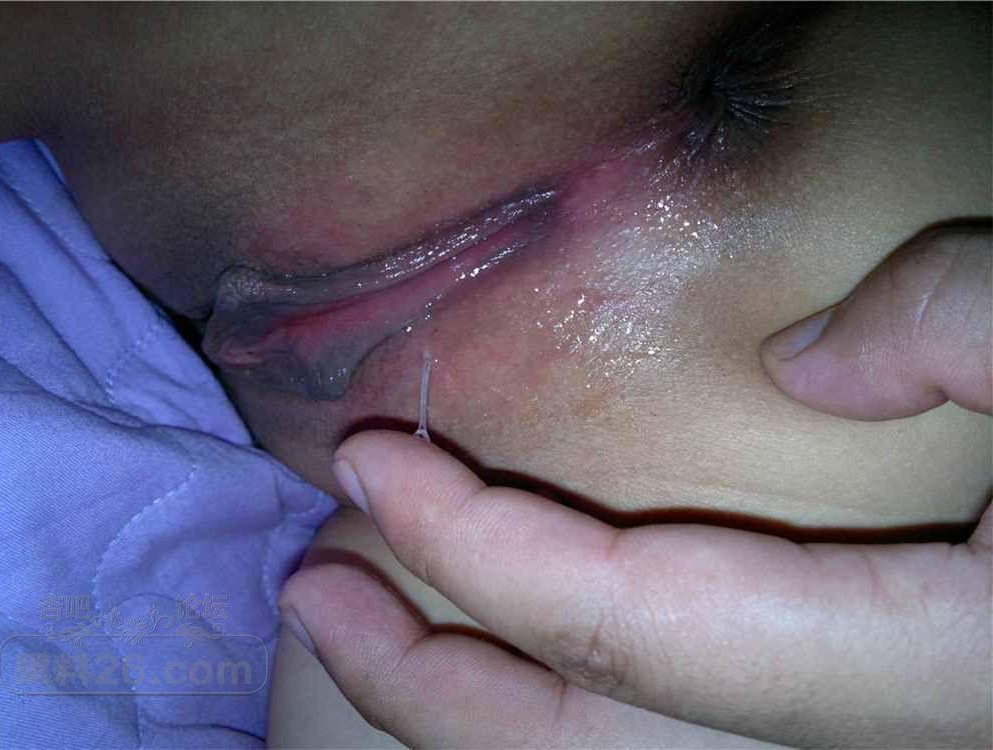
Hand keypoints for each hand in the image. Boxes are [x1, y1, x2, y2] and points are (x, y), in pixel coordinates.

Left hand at [280, 224, 990, 747]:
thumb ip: (969, 329)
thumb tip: (801, 362)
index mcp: (931, 667)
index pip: (638, 629)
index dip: (483, 549)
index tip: (370, 463)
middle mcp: (868, 730)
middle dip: (425, 682)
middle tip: (305, 596)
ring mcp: (845, 725)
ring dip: (467, 691)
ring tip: (356, 615)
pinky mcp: (843, 691)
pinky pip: (656, 713)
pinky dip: (553, 675)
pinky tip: (497, 617)